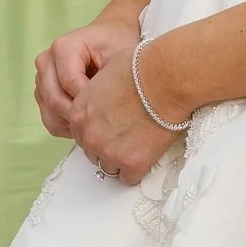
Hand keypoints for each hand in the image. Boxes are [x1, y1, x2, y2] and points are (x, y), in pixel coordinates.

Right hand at [34, 11, 140, 137]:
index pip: (69, 83)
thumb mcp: (120, 57)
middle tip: (105, 121)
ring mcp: (41, 78)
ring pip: (50, 113)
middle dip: (80, 115)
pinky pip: (50, 120)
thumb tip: (105, 112)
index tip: (111, 108)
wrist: (108, 37)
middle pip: (55, 99)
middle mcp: (46, 61)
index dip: (89, 100)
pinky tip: (89, 119)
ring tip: (99, 119)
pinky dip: (69, 126)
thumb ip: (110, 80)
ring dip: (74, 123)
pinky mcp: (42, 93)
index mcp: (62, 47)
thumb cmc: (115, 45)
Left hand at [69, 36, 182, 185]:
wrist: (166, 78)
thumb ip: (96, 94)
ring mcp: (109, 152)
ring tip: (140, 144)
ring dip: (123, 159)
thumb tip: (103, 101)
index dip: (99, 132)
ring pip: (110, 168)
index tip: (114, 128)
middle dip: (109, 147)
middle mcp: (89, 135)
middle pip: (93, 153)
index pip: (81, 135)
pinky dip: (138, 169)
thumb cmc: (141, 68)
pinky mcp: (132, 163)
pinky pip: (129, 178)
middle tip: (130, 135)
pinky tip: (148, 153)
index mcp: (79, 113)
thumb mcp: (105, 74)